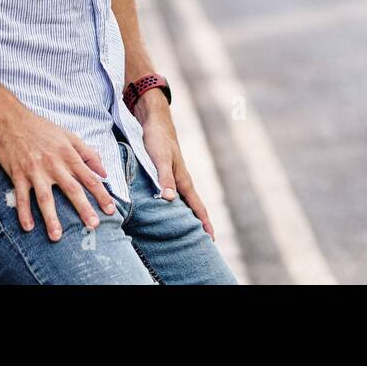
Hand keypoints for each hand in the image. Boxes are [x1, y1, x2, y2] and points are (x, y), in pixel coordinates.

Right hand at [0, 106, 118, 242]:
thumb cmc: (43, 129)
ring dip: (51, 218)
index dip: (101, 195)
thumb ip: (88, 154)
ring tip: (57, 236)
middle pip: (72, 189)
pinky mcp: (18, 175)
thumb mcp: (69, 137)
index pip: (89, 178)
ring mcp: (35, 171)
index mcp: (69, 155)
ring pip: (46, 197)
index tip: (111, 211)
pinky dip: (24, 212)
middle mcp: (54, 164)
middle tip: (93, 226)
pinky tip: (28, 227)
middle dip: (84, 209)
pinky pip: (22, 197)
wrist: (12, 121)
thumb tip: (104, 172)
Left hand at [138, 98, 215, 240]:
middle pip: (194, 207)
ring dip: (189, 217)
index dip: (204, 223)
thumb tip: (169, 199)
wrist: (155, 121)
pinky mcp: (167, 173)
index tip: (211, 240)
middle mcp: (182, 181)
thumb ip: (164, 178)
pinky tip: (170, 211)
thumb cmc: (157, 139)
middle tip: (203, 244)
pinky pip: (175, 195)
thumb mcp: (159, 158)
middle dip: (200, 225)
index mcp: (183, 180)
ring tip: (189, 233)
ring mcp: (176, 177)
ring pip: (185, 202)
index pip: (197, 207)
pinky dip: (176, 207)